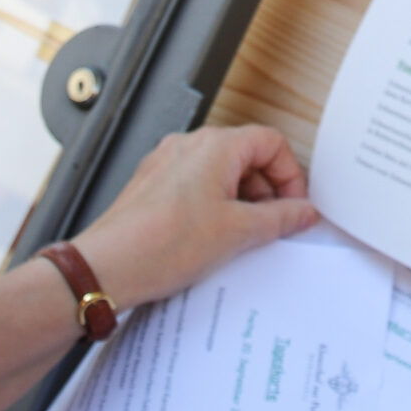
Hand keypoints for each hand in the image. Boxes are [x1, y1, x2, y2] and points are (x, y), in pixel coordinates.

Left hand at [69, 126, 316, 308]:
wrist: (107, 267)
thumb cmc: (162, 245)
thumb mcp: (238, 233)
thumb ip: (279, 218)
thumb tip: (303, 212)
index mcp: (215, 146)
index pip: (271, 143)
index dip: (290, 176)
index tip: (293, 207)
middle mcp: (189, 146)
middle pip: (246, 156)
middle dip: (266, 192)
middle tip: (273, 227)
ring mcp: (166, 164)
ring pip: (220, 173)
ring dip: (240, 202)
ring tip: (241, 239)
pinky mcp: (152, 186)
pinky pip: (195, 187)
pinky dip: (213, 208)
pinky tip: (211, 241)